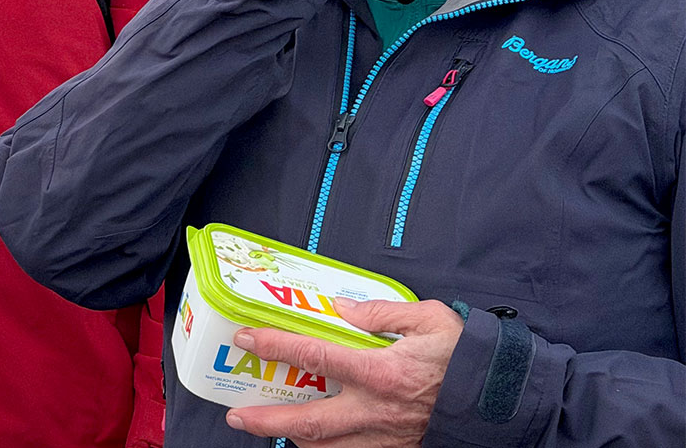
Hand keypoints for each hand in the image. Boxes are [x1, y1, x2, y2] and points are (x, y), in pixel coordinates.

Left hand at [224, 298, 463, 447]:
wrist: (507, 405)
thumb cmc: (471, 361)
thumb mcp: (432, 320)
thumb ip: (382, 311)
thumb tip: (342, 308)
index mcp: (383, 372)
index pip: (315, 355)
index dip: (276, 345)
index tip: (247, 338)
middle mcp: (377, 411)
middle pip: (308, 421)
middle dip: (266, 419)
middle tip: (235, 416)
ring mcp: (385, 438)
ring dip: (291, 438)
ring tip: (268, 425)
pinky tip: (311, 440)